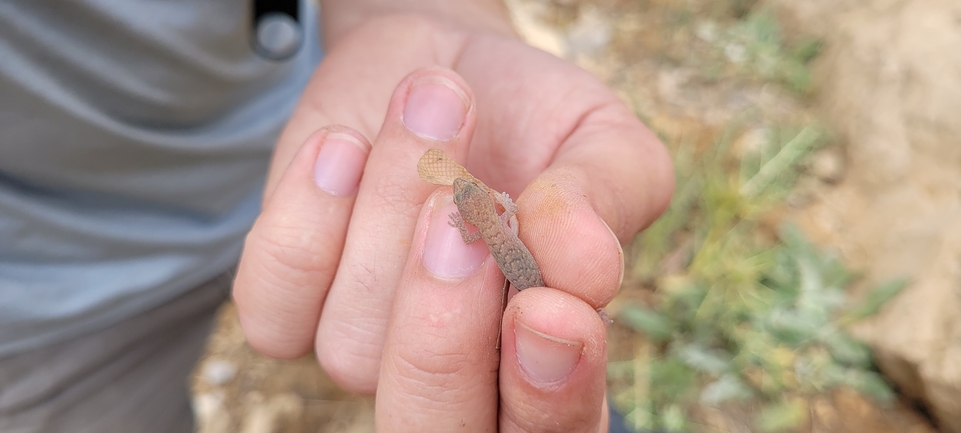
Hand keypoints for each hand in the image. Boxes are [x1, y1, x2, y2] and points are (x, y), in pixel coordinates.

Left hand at [232, 5, 672, 429]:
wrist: (440, 69)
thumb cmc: (534, 120)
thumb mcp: (602, 142)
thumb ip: (607, 202)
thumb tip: (586, 266)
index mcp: (544, 358)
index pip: (550, 428)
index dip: (547, 393)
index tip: (549, 306)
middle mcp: (453, 372)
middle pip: (429, 428)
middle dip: (440, 336)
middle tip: (468, 212)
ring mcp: (363, 346)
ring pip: (352, 344)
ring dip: (391, 206)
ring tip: (436, 107)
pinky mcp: (287, 306)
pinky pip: (271, 303)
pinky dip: (307, 212)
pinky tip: (346, 147)